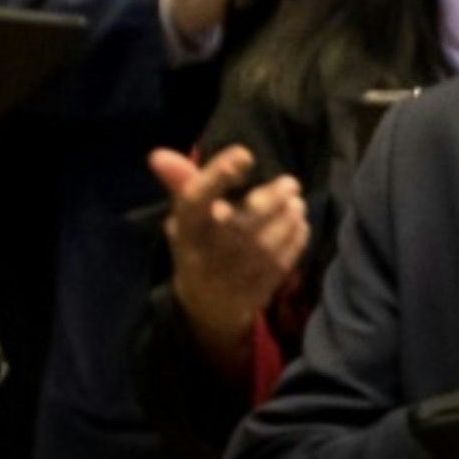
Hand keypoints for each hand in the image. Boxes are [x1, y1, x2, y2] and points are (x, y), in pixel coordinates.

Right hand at [154, 144, 310, 347]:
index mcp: (185, 230)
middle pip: (237, 225)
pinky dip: (294, 241)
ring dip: (286, 220)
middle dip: (269, 200)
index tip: (244, 154)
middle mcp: (204, 254)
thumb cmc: (199, 245)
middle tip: (291, 183)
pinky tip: (299, 225)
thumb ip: (181, 182)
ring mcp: (230, 277)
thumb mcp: (186, 217)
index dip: (217, 176)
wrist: (206, 304)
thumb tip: (158, 154)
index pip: (194, 201)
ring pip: (263, 245)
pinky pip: (279, 265)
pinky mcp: (254, 292)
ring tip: (297, 203)